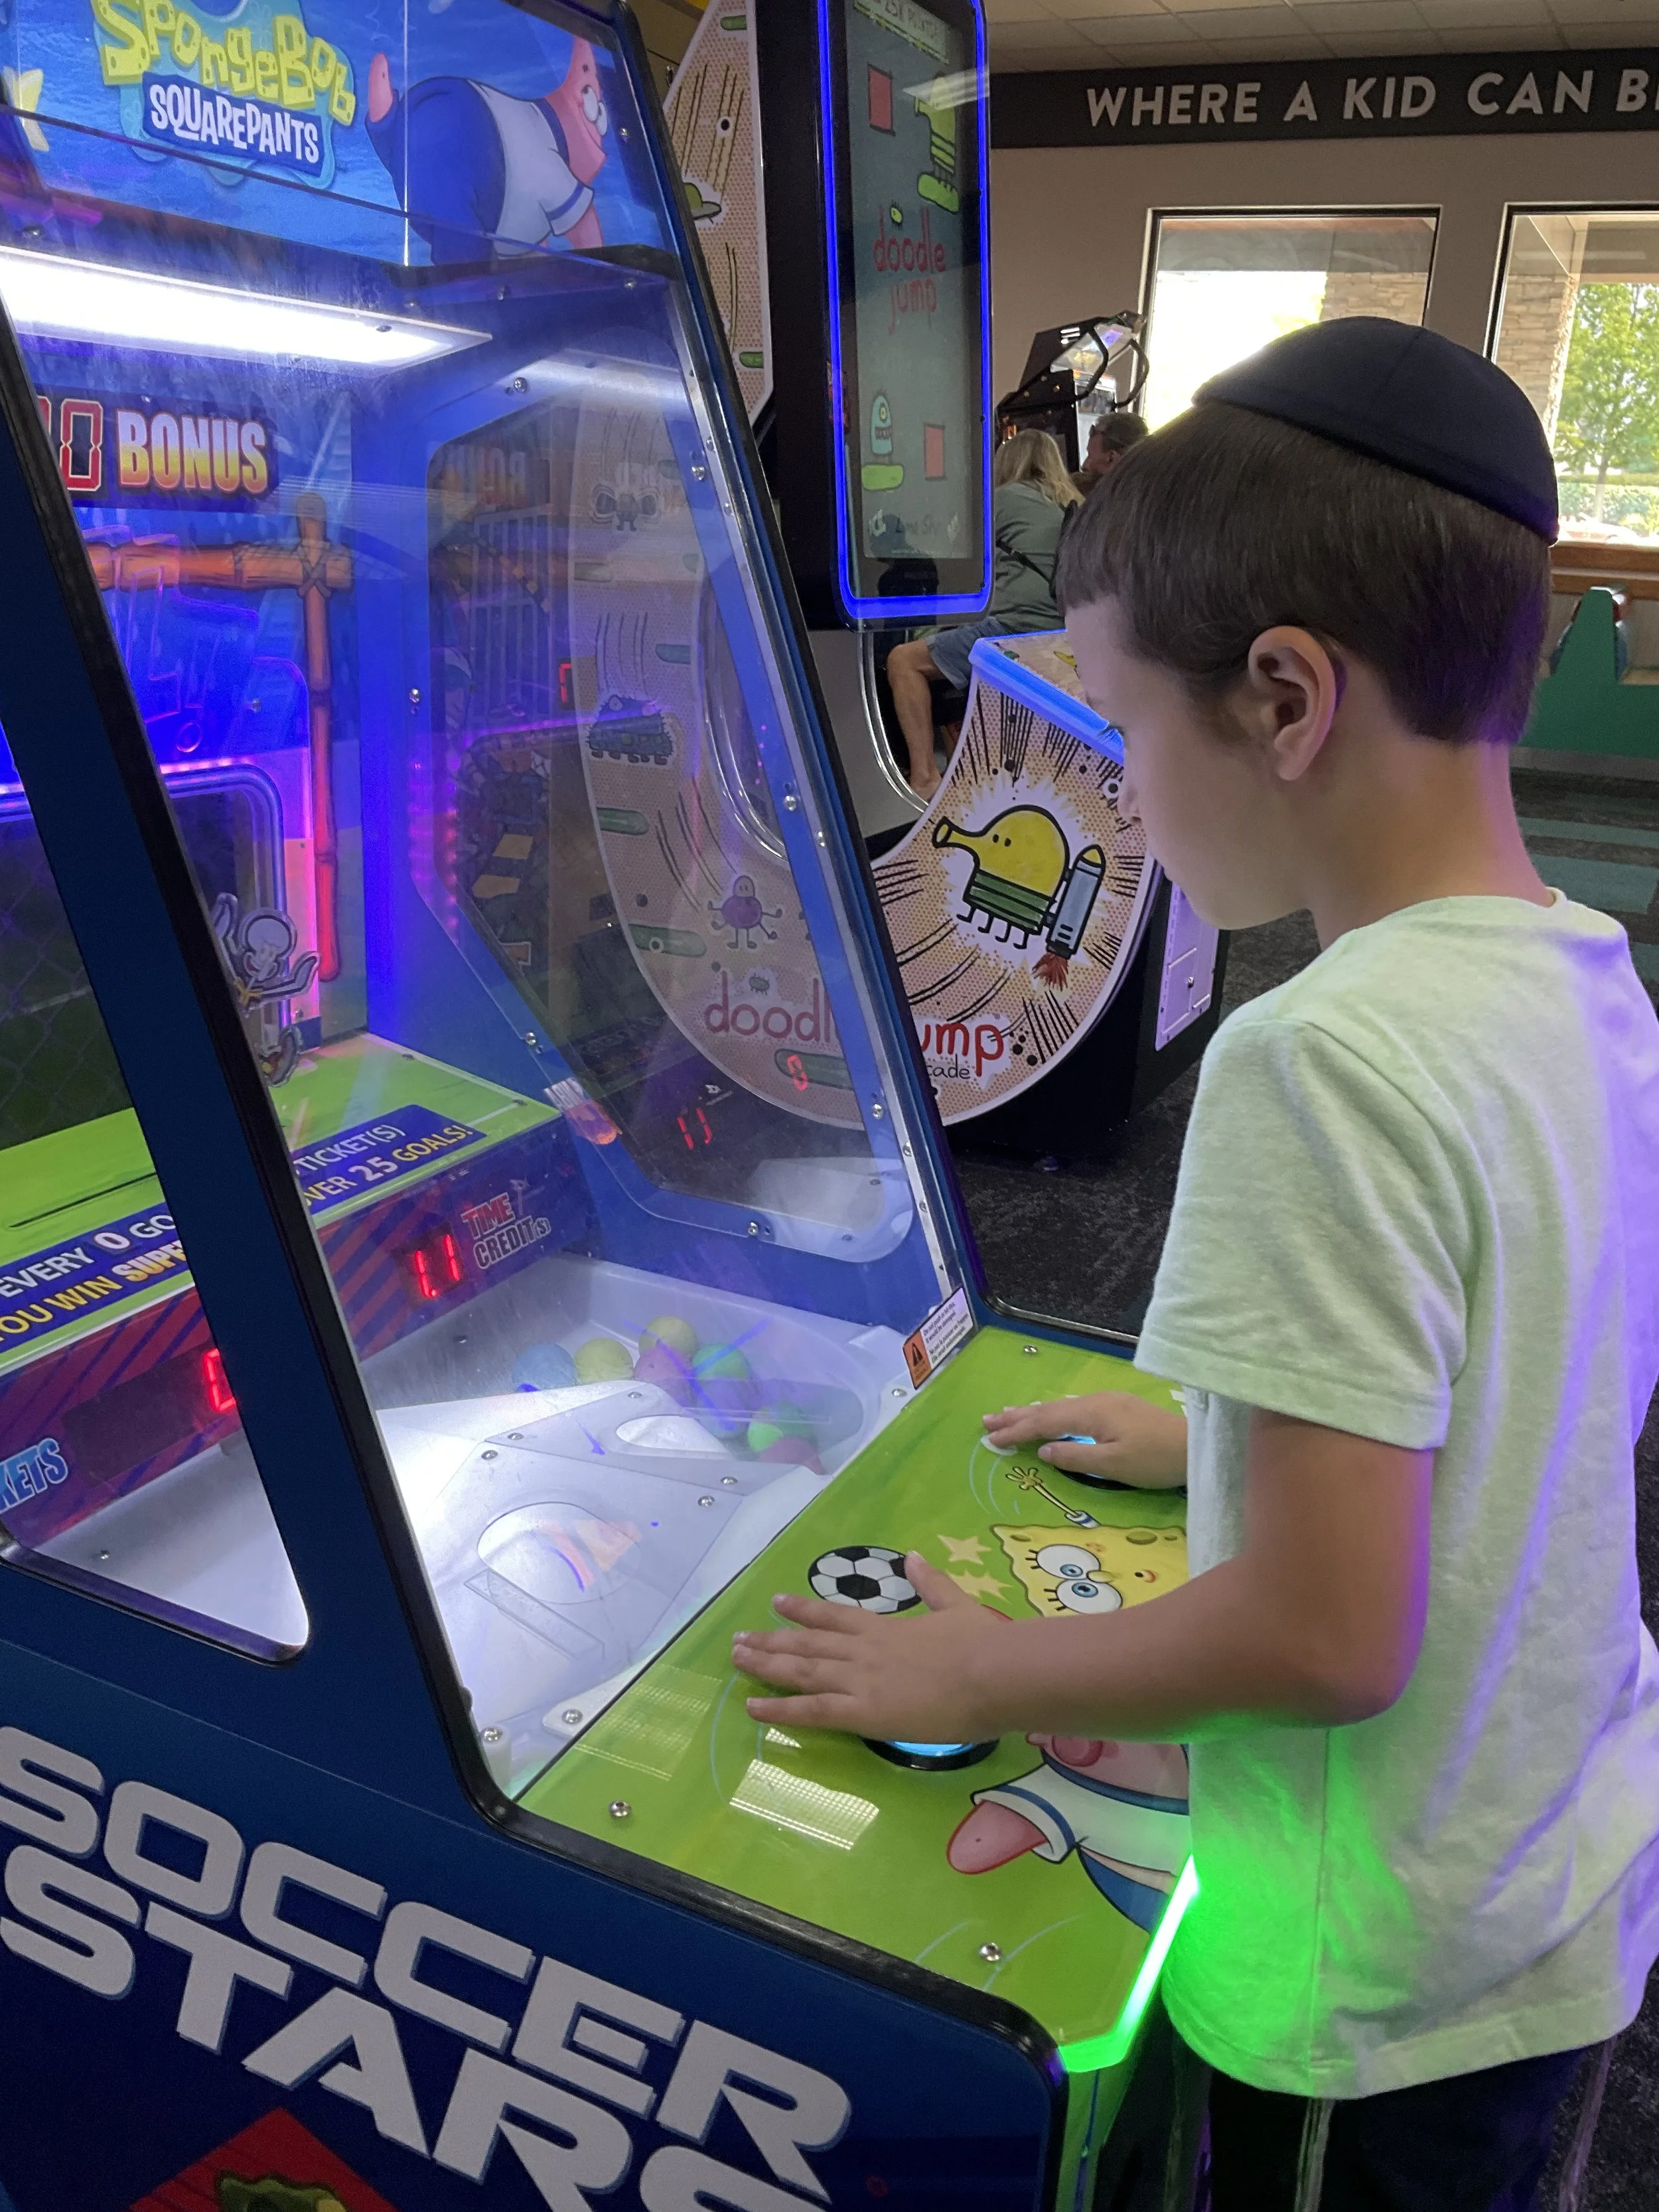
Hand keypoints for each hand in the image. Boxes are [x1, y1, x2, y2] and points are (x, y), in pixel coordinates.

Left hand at [732, 1553, 1007, 1738]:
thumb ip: (932, 1583)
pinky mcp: (864, 1713)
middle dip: (770, 1641)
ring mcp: (860, 1681)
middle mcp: (863, 1651)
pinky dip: (780, 1708)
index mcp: (884, 1629)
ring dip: (765, 1665)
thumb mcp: (957, 1605)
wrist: (993, 1672)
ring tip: (735, 1661)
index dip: (802, 1610)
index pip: (833, 1616)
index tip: (776, 1603)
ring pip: (801, 1671)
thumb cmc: (982, 1643)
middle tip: (737, 1639)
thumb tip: (915, 1557)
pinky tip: (752, 1708)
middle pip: (806, 1644)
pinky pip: (813, 1711)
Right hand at [982, 1390, 1186, 1487]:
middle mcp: (1095, 1401)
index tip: (990, 1439)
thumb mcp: (1113, 1466)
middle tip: (987, 1420)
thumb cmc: (1154, 1459)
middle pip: (1048, 1408)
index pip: (1043, 1422)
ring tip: (1008, 1414)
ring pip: (1061, 1406)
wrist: (1195, 1446)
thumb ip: (1075, 1456)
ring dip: (1033, 1411)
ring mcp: (1108, 1401)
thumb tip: (1042, 1450)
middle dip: (1016, 1415)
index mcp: (1090, 1414)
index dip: (1016, 1431)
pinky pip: (1074, 1407)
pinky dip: (1053, 1412)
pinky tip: (1050, 1415)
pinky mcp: (1118, 1407)